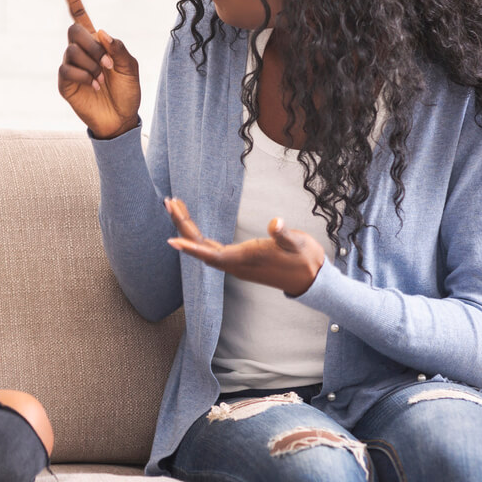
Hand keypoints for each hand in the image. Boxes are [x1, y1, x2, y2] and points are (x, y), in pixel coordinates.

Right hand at [57, 0, 141, 139]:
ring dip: (91, 64)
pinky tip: (94, 85)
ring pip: (71, 50)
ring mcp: (70, 66)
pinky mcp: (64, 82)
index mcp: (96, 42)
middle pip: (74, 29)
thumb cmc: (127, 92)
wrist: (120, 119)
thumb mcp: (132, 67)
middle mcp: (79, 50)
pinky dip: (83, 75)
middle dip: (93, 45)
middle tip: (108, 64)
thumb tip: (100, 33)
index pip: (79, 13)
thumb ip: (119, 48)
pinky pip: (66, 69)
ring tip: (103, 79)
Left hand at [164, 197, 324, 295]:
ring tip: (175, 206)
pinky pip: (212, 248)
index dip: (191, 247)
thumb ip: (284, 234)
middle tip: (169, 202)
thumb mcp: (298, 243)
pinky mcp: (240, 260)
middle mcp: (235, 264)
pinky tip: (192, 228)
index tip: (172, 240)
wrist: (312, 279)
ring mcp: (236, 263)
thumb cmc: (305, 260)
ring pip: (205, 247)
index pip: (211, 254)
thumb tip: (276, 223)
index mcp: (245, 259)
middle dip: (183, 225)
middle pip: (201, 246)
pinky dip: (199, 237)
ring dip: (188, 229)